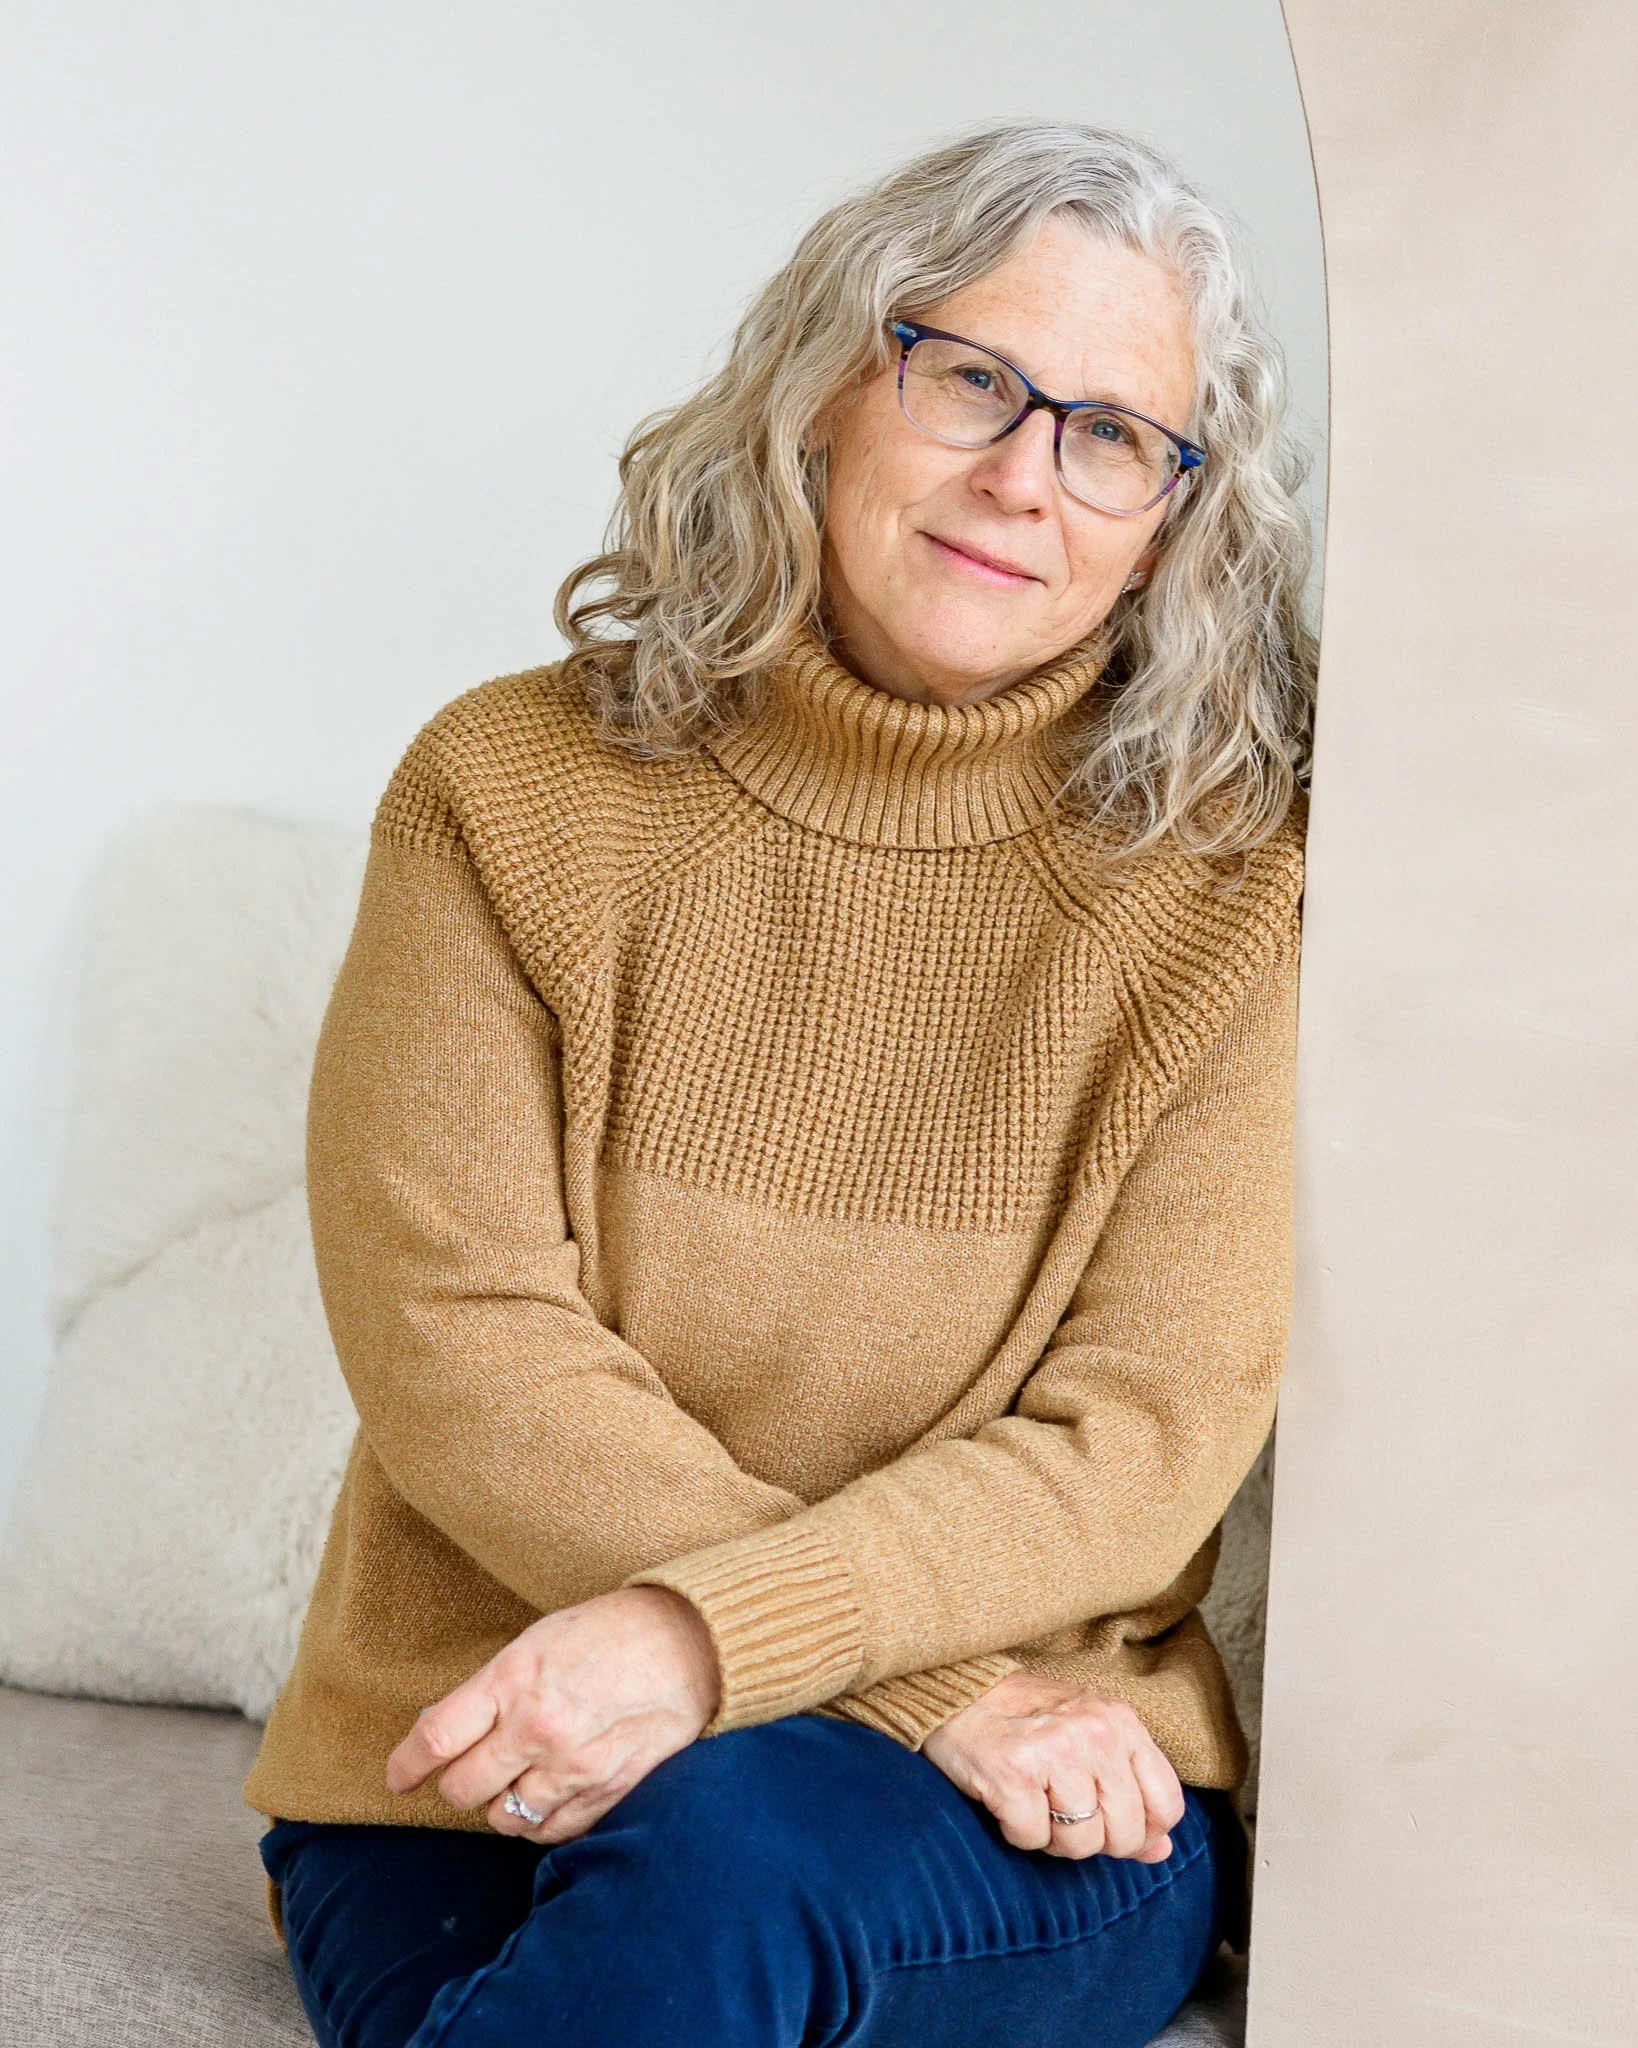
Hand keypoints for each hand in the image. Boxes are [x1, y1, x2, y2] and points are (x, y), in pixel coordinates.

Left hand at [384, 1585, 720, 1842]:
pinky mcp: (605, 1794)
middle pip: (461, 1788)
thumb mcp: (538, 1641)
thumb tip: (441, 1734)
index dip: (406, 1764)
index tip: (398, 1776)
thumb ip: (491, 1689)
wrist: (690, 1646)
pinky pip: (550, 1832)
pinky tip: (549, 1794)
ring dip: (500, 1804)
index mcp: (514, 1679)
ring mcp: (572, 1767)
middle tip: (470, 1768)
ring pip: (502, 1819)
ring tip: (516, 1779)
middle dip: (457, 1782)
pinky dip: (540, 1820)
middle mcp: (537, 1728)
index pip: (436, 1738)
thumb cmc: (609, 1634)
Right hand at [921, 1671, 1185, 1861]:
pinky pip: (1033, 1839)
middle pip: (1124, 1832)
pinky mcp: (1014, 1773)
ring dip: (1052, 1836)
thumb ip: (1129, 1791)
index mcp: (1120, 1721)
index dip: (1142, 1830)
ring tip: (1032, 1800)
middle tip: (1060, 1811)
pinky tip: (1006, 1799)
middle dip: (1092, 1840)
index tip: (1110, 1824)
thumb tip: (1160, 1852)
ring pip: (1081, 1843)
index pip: (1166, 1802)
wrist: (956, 1692)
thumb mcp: (1088, 1740)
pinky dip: (1017, 1831)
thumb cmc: (1025, 1717)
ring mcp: (1055, 1752)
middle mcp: (1095, 1733)